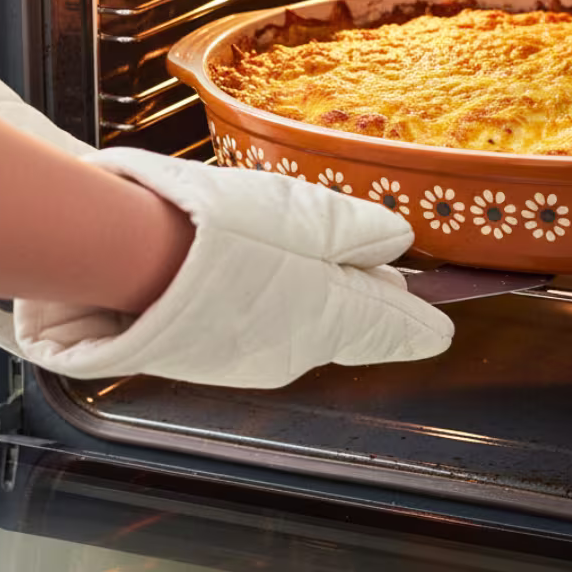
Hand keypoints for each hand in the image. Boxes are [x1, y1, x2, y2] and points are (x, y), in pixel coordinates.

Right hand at [16, 147, 453, 387]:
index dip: (416, 325)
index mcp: (331, 315)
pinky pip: (257, 331)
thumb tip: (396, 242)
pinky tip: (252, 278)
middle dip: (366, 303)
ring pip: (300, 327)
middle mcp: (297, 347)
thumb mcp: (308, 215)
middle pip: (345, 324)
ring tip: (323, 271)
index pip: (389, 326)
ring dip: (314, 302)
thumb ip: (358, 231)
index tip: (439, 332)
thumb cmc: (227, 229)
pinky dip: (266, 306)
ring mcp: (250, 356)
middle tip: (387, 282)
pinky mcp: (208, 354)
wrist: (132, 258)